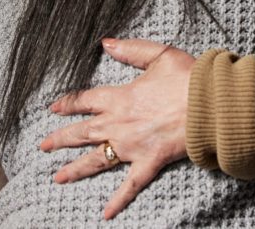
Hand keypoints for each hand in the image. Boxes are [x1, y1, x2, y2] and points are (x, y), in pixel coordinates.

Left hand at [40, 38, 194, 219]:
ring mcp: (131, 146)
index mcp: (120, 97)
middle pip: (82, 132)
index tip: (53, 108)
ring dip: (75, 168)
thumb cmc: (188, 78)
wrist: (211, 105)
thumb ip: (130, 49)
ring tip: (58, 177)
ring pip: (96, 159)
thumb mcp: (159, 55)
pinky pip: (129, 185)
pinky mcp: (149, 162)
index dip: (68, 104)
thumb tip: (106, 43)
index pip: (85, 100)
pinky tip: (105, 214)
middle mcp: (119, 123)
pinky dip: (118, 200)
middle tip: (43, 146)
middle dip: (60, 139)